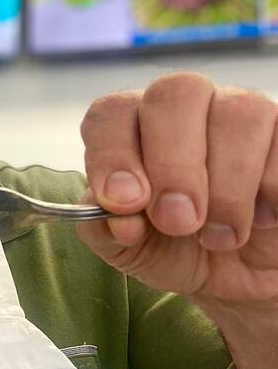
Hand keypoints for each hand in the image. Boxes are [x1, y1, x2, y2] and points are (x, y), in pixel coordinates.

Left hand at [77, 72, 277, 303]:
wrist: (232, 274)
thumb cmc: (172, 249)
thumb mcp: (129, 250)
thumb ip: (107, 230)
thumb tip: (117, 218)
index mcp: (131, 128)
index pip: (112, 113)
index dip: (113, 153)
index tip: (124, 202)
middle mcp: (183, 108)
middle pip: (176, 94)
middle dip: (174, 165)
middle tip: (178, 222)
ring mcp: (238, 112)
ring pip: (238, 114)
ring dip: (227, 185)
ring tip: (220, 237)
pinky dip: (271, 187)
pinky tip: (261, 219)